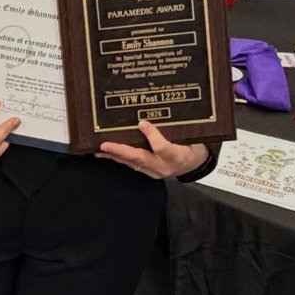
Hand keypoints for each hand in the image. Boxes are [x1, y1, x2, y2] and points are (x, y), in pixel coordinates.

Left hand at [95, 120, 209, 178]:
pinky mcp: (149, 172)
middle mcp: (165, 166)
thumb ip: (171, 129)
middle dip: (121, 152)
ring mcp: (156, 171)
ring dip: (115, 156)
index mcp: (177, 155)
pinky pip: (133, 165)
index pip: (164, 148)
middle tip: (105, 145)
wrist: (195, 164)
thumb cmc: (192, 146)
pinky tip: (107, 155)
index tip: (142, 123)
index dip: (152, 136)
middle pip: (141, 159)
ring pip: (133, 163)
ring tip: (99, 150)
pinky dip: (120, 159)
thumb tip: (144, 123)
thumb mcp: (189, 135)